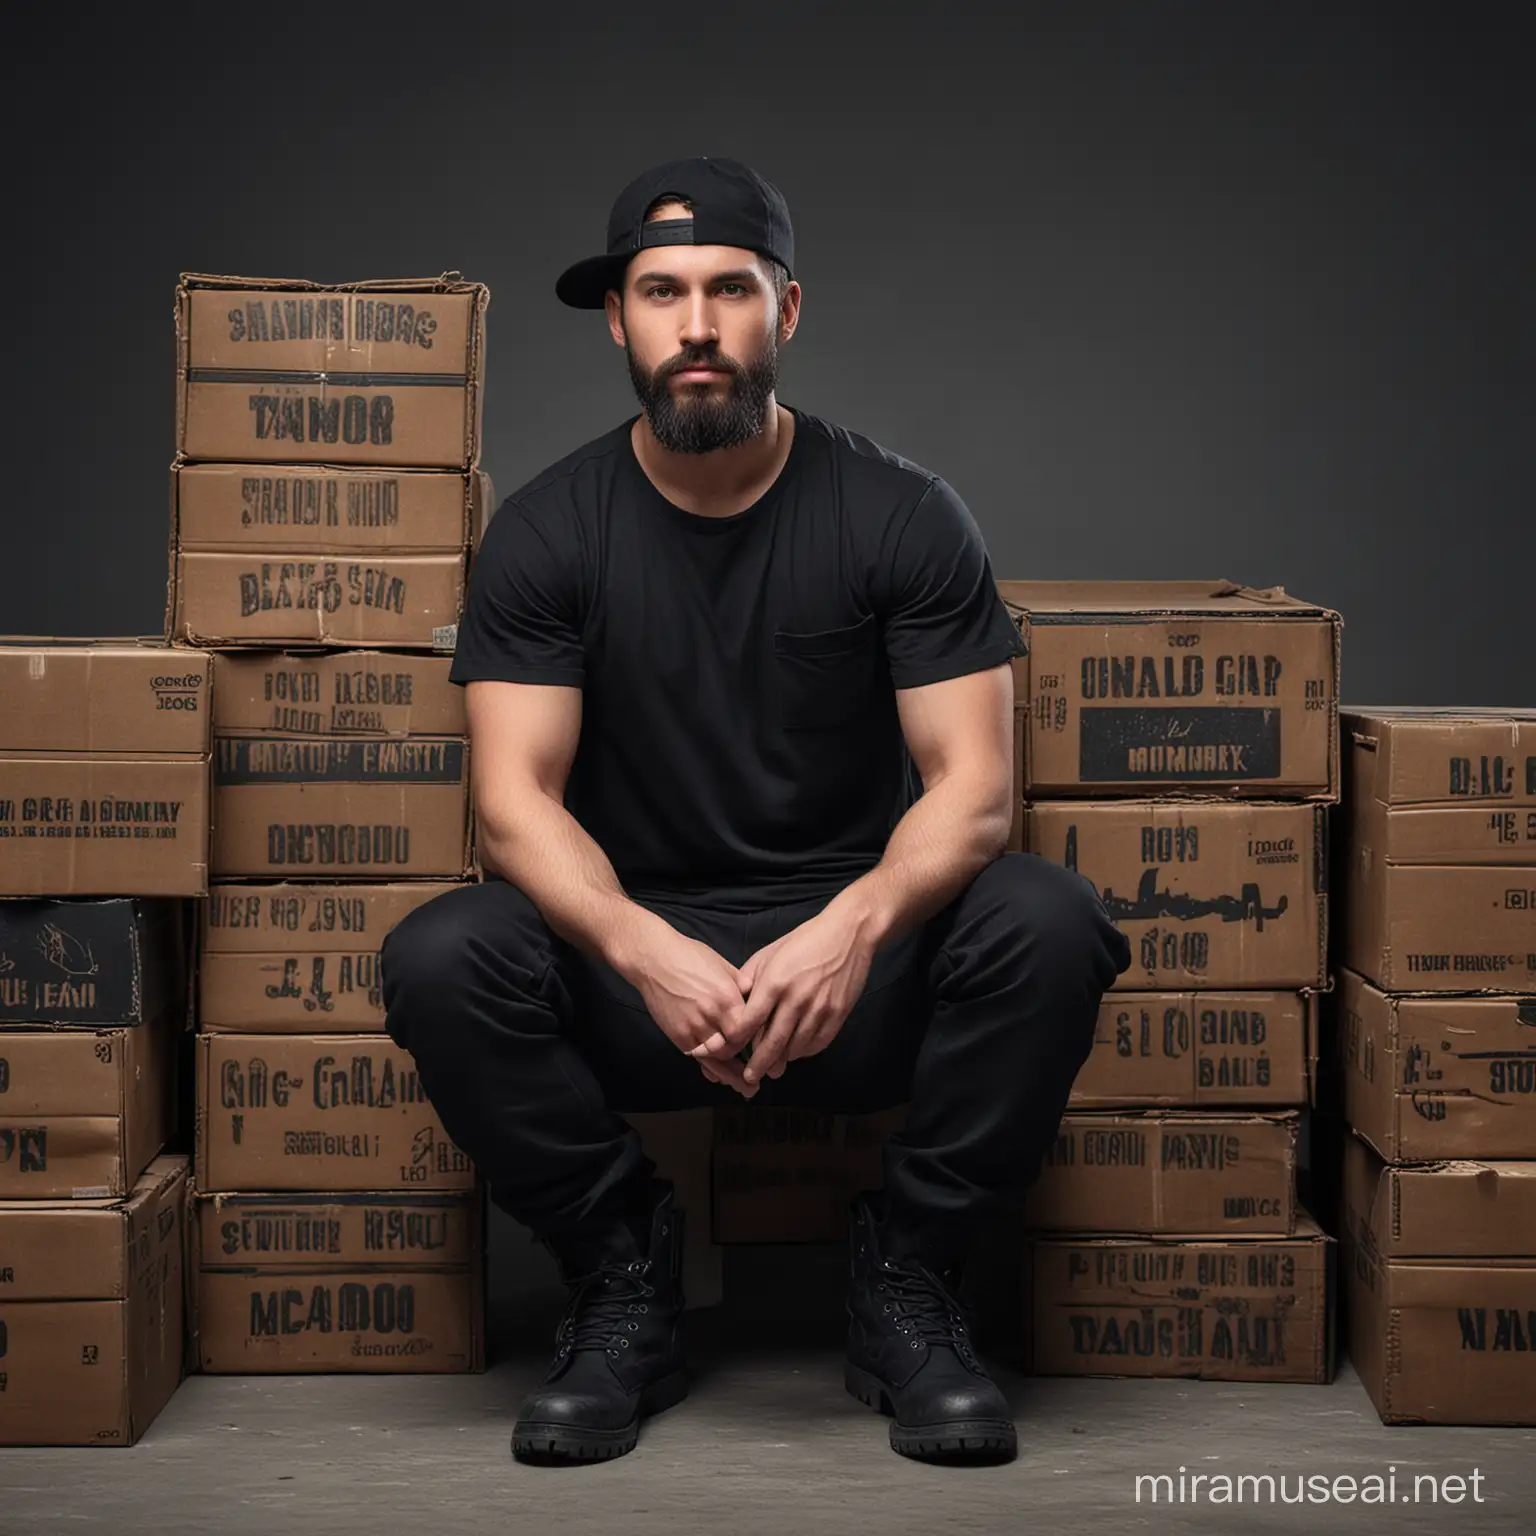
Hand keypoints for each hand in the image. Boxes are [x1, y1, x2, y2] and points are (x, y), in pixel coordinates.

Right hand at [618, 911, 759, 1097]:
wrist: (653, 960)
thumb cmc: (689, 956)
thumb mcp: (722, 965)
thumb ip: (740, 984)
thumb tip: (757, 994)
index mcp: (728, 997)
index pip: (749, 1028)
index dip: (758, 1040)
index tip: (766, 1048)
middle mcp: (712, 1015)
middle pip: (735, 1048)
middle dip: (746, 1064)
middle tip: (758, 1080)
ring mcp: (693, 1027)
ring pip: (716, 1058)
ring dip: (730, 1075)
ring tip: (745, 1089)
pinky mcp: (677, 1035)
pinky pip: (697, 1056)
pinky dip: (708, 1068)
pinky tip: (717, 1076)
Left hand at [693, 904, 876, 1083]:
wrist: (848, 934)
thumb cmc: (803, 941)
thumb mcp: (768, 954)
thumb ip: (749, 979)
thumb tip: (734, 1003)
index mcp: (774, 983)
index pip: (749, 1023)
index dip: (737, 1042)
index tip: (730, 1053)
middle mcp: (796, 999)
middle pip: (772, 1043)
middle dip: (759, 1065)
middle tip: (750, 1078)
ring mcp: (819, 1009)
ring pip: (795, 1048)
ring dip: (782, 1060)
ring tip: (773, 1068)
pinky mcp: (837, 1015)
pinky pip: (817, 1044)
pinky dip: (804, 1051)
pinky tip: (796, 1052)